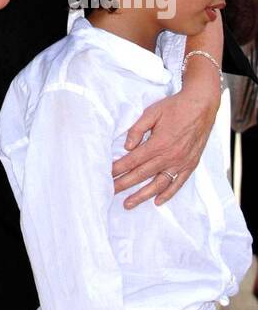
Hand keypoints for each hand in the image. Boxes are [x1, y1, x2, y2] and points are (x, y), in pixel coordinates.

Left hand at [112, 85, 217, 206]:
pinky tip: (157, 202)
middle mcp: (169, 156)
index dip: (118, 169)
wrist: (201, 105)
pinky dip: (168, 194)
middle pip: (142, 174)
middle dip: (124, 184)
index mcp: (158, 143)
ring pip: (158, 184)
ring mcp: (181, 163)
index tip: (107, 175)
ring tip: (128, 204)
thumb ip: (137, 129)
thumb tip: (127, 147)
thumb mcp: (152, 112)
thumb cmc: (175, 107)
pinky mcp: (190, 165)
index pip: (133, 160)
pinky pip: (178, 183)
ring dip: (142, 195)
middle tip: (109, 192)